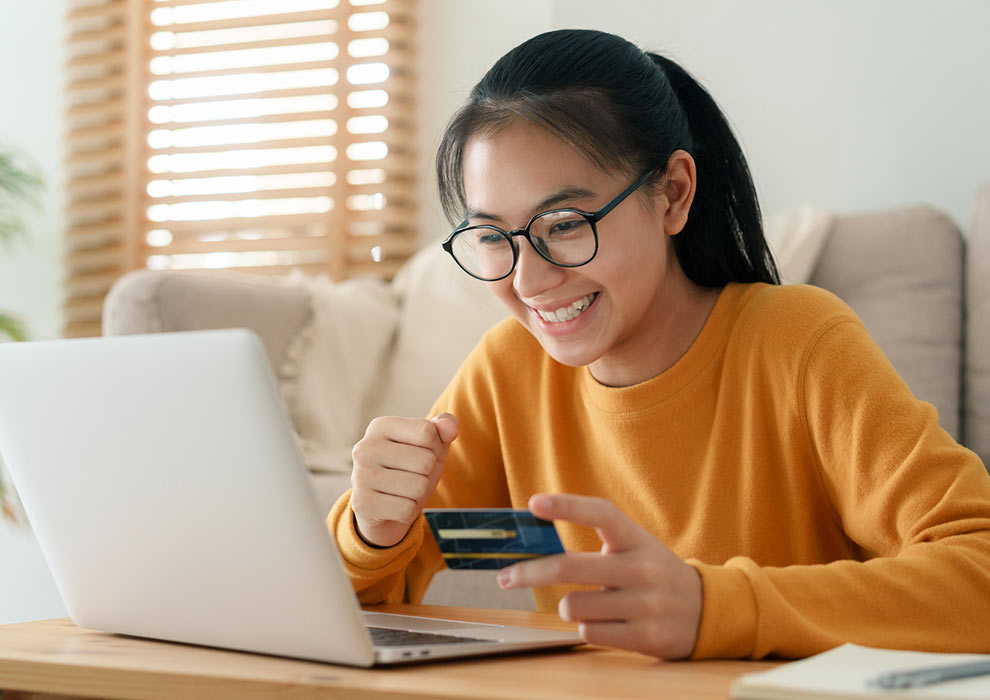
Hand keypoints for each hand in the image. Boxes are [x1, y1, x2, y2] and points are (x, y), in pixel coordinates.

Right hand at [350, 413, 457, 546]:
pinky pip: (407, 510)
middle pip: (425, 461)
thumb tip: (450, 428)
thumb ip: (445, 427)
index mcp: (380, 426)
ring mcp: (360, 476)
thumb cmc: (411, 468)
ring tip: (402, 490)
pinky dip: (408, 511)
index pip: (427, 432)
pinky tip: (394, 505)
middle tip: (410, 475)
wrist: (385, 508)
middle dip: (427, 473)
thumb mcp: (431, 445)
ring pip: (418, 487)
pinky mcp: (362, 504)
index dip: (434, 447)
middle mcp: (365, 448)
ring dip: (418, 493)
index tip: (418, 453)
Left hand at [497, 493, 702, 659]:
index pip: (601, 513)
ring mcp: (646, 603)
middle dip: (529, 572)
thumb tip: (538, 543)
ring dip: (568, 607)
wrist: (706, 611)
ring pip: (573, 606)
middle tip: (506, 577)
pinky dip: (588, 628)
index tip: (533, 502)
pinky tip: (605, 623)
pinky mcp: (646, 636)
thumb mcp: (634, 548)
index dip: (566, 505)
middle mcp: (642, 568)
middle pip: (570, 567)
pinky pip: (590, 633)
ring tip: (587, 604)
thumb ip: (597, 543)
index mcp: (636, 539)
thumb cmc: (653, 573)